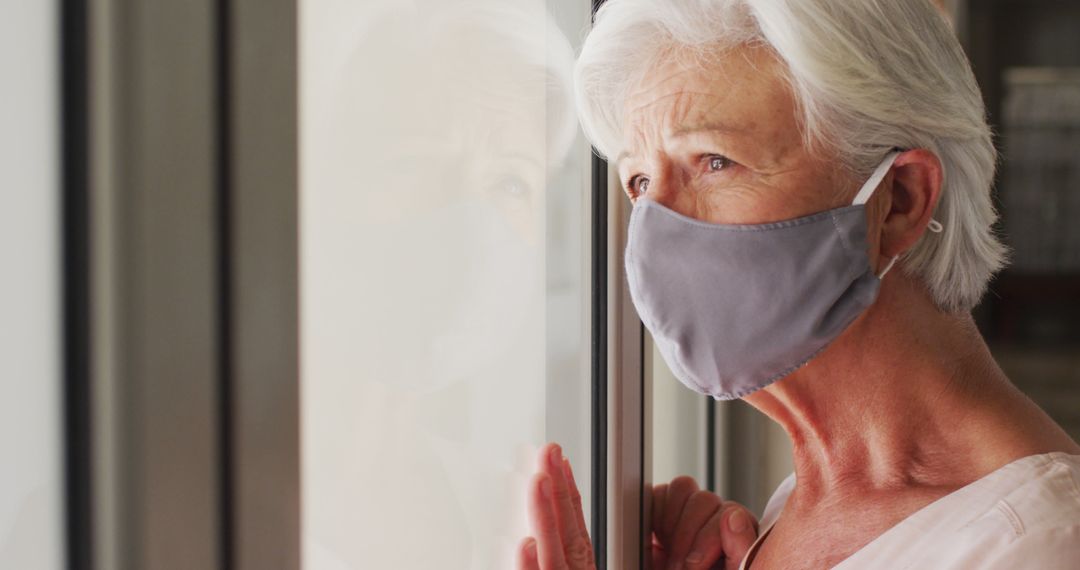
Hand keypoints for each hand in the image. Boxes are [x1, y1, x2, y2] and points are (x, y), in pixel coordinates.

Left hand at [517, 443, 595, 569]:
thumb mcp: (568, 563)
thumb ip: (555, 547)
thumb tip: (532, 527)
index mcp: (578, 564)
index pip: (574, 520)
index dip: (568, 488)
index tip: (562, 459)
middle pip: (566, 526)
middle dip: (558, 486)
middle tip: (549, 452)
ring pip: (553, 552)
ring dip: (545, 514)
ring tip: (539, 480)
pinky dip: (529, 566)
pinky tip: (526, 545)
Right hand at [650, 476, 758, 569]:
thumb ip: (739, 550)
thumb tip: (732, 516)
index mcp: (741, 538)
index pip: (730, 513)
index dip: (707, 538)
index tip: (693, 566)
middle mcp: (718, 521)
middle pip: (705, 499)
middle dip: (685, 537)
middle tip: (677, 568)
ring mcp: (691, 516)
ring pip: (683, 489)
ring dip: (671, 524)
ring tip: (667, 556)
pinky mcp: (664, 514)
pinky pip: (659, 495)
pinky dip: (653, 516)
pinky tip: (654, 542)